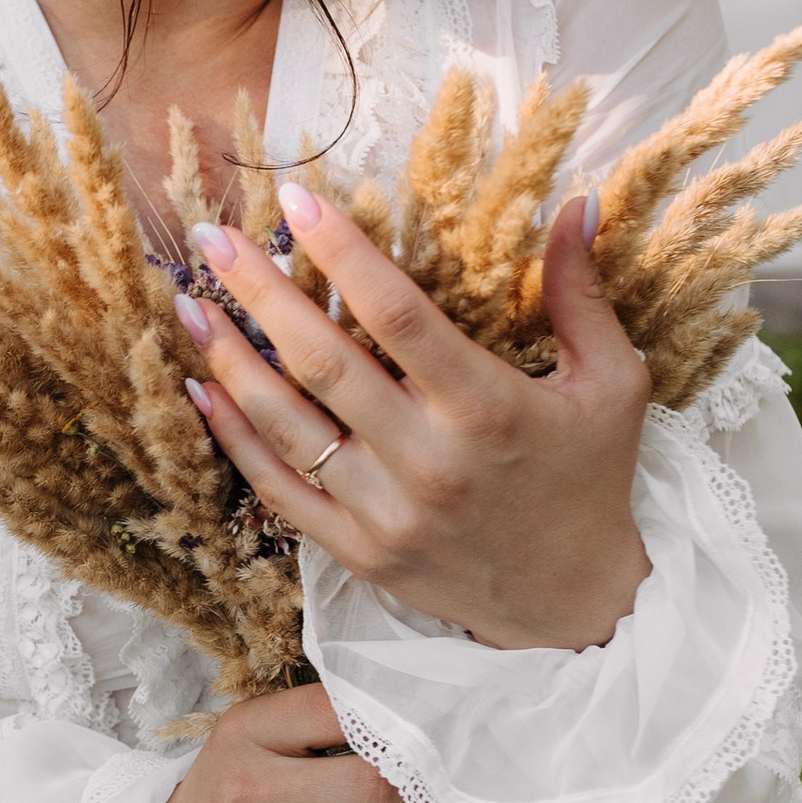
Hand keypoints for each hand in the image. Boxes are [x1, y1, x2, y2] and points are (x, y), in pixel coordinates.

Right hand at [151, 680, 441, 802]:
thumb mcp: (254, 742)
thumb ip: (318, 725)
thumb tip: (414, 729)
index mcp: (247, 733)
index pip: (346, 712)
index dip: (403, 728)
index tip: (427, 743)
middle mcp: (245, 791)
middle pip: (374, 787)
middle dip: (423, 794)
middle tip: (434, 798)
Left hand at [178, 192, 652, 652]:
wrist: (575, 602)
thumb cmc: (591, 478)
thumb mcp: (611, 383)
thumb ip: (581, 294)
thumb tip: (578, 202)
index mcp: (487, 407)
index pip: (398, 314)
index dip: (343, 253)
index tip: (295, 200)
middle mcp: (429, 460)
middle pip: (325, 363)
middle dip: (261, 294)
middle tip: (215, 239)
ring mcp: (386, 513)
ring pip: (288, 426)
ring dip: (230, 361)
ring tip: (190, 304)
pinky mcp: (359, 553)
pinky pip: (280, 491)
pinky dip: (235, 439)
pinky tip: (201, 389)